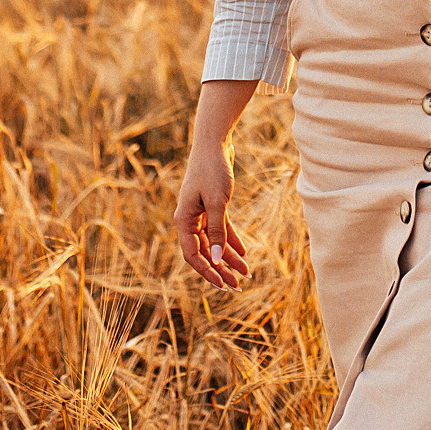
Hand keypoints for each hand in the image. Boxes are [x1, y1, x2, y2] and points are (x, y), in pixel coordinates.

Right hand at [172, 143, 251, 289]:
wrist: (214, 144)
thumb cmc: (212, 171)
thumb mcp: (217, 202)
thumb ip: (217, 231)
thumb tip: (216, 259)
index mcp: (184, 220)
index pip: (193, 255)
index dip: (208, 272)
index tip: (223, 285)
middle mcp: (190, 219)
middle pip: (205, 252)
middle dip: (220, 270)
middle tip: (237, 286)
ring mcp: (201, 213)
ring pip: (215, 242)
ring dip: (229, 258)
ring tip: (246, 273)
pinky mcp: (213, 206)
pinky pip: (221, 229)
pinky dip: (231, 241)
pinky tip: (243, 253)